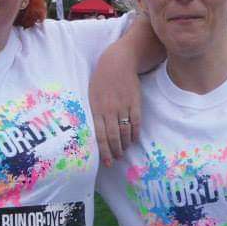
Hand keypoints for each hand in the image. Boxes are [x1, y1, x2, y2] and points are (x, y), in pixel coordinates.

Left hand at [89, 43, 140, 165]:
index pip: (100, 136)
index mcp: (96, 109)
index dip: (104, 151)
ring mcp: (123, 106)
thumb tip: (91, 130)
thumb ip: (92, 112)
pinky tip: (133, 140)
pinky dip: (135, 133)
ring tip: (123, 151)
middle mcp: (109, 110)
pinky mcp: (134, 102)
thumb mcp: (90, 94)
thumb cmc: (100, 79)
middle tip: (116, 160)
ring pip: (125, 131)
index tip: (106, 162)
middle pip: (113, 137)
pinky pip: (135, 122)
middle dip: (114, 151)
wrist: (117, 62)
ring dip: (125, 144)